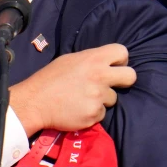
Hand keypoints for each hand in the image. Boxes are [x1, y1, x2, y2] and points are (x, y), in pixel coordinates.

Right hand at [10, 44, 134, 135]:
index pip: (122, 52)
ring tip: (82, 98)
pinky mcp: (95, 114)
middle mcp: (100, 76)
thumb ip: (90, 60)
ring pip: (112, 98)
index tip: (113, 66)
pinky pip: (101, 113)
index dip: (120, 60)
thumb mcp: (70, 60)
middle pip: (131, 76)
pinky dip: (92, 112)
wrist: (35, 102)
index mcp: (94, 59)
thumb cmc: (50, 78)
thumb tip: (104, 63)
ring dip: (101, 99)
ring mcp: (99, 96)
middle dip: (124, 80)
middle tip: (111, 84)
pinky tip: (78, 109)